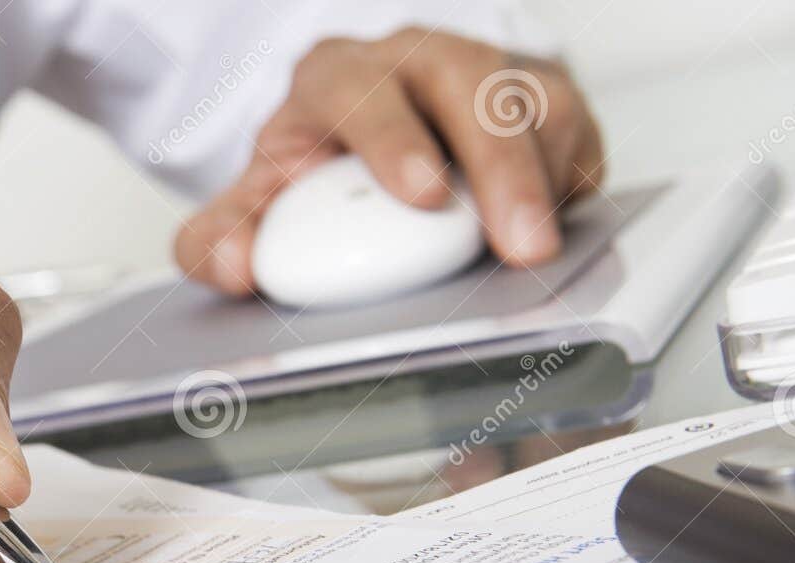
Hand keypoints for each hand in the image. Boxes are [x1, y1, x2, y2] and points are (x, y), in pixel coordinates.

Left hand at [177, 27, 604, 292]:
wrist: (359, 136)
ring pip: (533, 103)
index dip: (395, 139)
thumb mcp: (257, 198)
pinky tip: (554, 224)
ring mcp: (485, 78)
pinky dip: (571, 179)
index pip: (364, 91)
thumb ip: (221, 236)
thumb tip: (230, 266)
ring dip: (543, 177)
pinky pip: (573, 131)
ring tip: (537, 247)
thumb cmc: (317, 165)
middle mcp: (418, 63)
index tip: (422, 194)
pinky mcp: (538, 107)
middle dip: (499, 165)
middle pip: (470, 86)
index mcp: (339, 77)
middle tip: (514, 240)